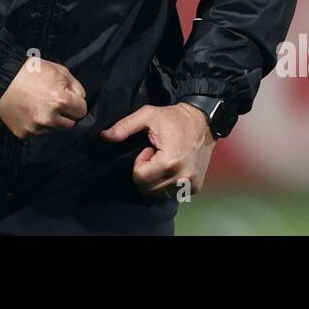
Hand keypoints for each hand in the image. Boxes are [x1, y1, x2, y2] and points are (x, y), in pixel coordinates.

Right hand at [0, 54, 87, 137]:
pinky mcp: (23, 133)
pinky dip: (35, 122)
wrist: (0, 78)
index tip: (68, 97)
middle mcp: (50, 118)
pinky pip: (37, 131)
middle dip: (65, 113)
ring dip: (51, 119)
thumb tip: (80, 99)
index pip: (82, 111)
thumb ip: (75, 86)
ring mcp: (36, 128)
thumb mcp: (59, 70)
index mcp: (61, 101)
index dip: (76, 102)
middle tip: (53, 100)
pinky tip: (28, 110)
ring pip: (54, 128)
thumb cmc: (30, 71)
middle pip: (70, 123)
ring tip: (38, 104)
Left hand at [100, 103, 215, 197]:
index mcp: (169, 161)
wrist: (204, 121)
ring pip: (160, 194)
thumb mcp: (148, 115)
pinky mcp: (196, 186)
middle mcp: (182, 177)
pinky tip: (173, 167)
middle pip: (148, 189)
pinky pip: (173, 193)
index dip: (139, 163)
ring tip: (164, 160)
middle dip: (146, 173)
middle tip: (155, 154)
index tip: (148, 150)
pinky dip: (168, 183)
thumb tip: (104, 136)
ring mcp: (191, 184)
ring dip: (156, 180)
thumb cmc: (174, 117)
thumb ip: (124, 126)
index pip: (140, 177)